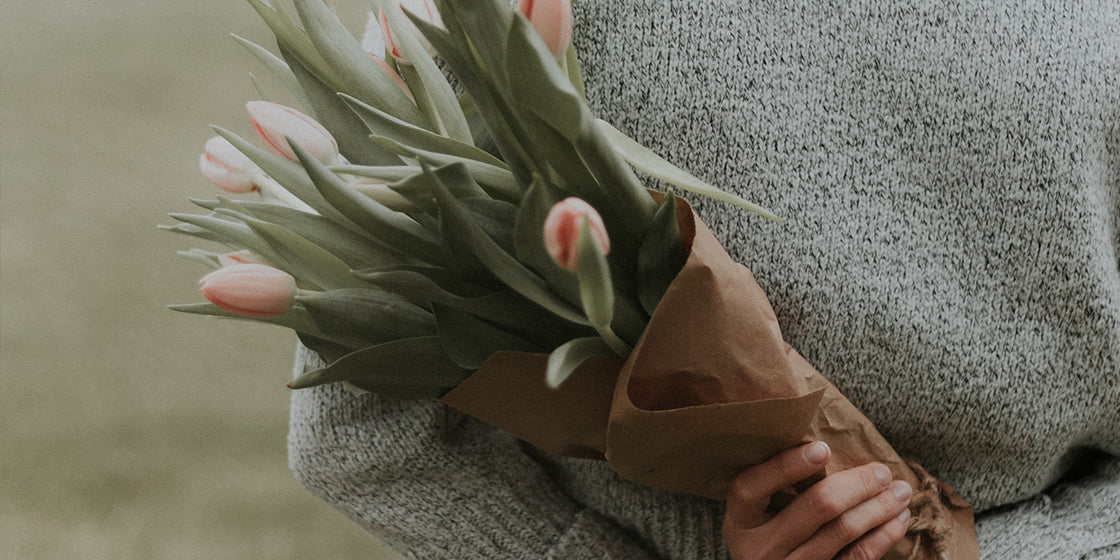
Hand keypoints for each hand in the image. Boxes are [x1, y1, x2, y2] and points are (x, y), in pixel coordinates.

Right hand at [722, 442, 911, 559]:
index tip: (822, 448)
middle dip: (858, 484)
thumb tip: (825, 444)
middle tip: (881, 471)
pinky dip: (883, 535)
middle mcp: (761, 550)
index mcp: (740, 523)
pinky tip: (898, 519)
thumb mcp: (756, 516)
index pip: (752, 487)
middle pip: (816, 507)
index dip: (786, 466)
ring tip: (900, 491)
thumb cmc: (768, 537)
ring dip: (880, 506)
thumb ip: (774, 487)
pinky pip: (858, 557)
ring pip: (844, 530)